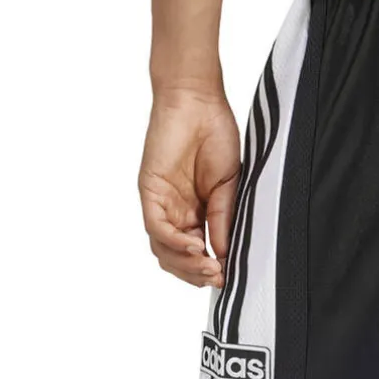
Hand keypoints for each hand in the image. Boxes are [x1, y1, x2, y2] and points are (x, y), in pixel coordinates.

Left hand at [138, 89, 241, 286]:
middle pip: (175, 258)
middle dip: (196, 274)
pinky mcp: (150, 191)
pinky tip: (195, 248)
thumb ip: (222, 219)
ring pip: (163, 249)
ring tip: (210, 267)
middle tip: (219, 277)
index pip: (195, 254)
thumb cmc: (216, 134)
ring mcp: (160, 203)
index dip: (208, 270)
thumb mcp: (228, 186)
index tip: (228, 278)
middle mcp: (174, 212)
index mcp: (194, 212)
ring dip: (186, 264)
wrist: (199, 101)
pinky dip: (175, 243)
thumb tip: (222, 254)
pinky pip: (157, 227)